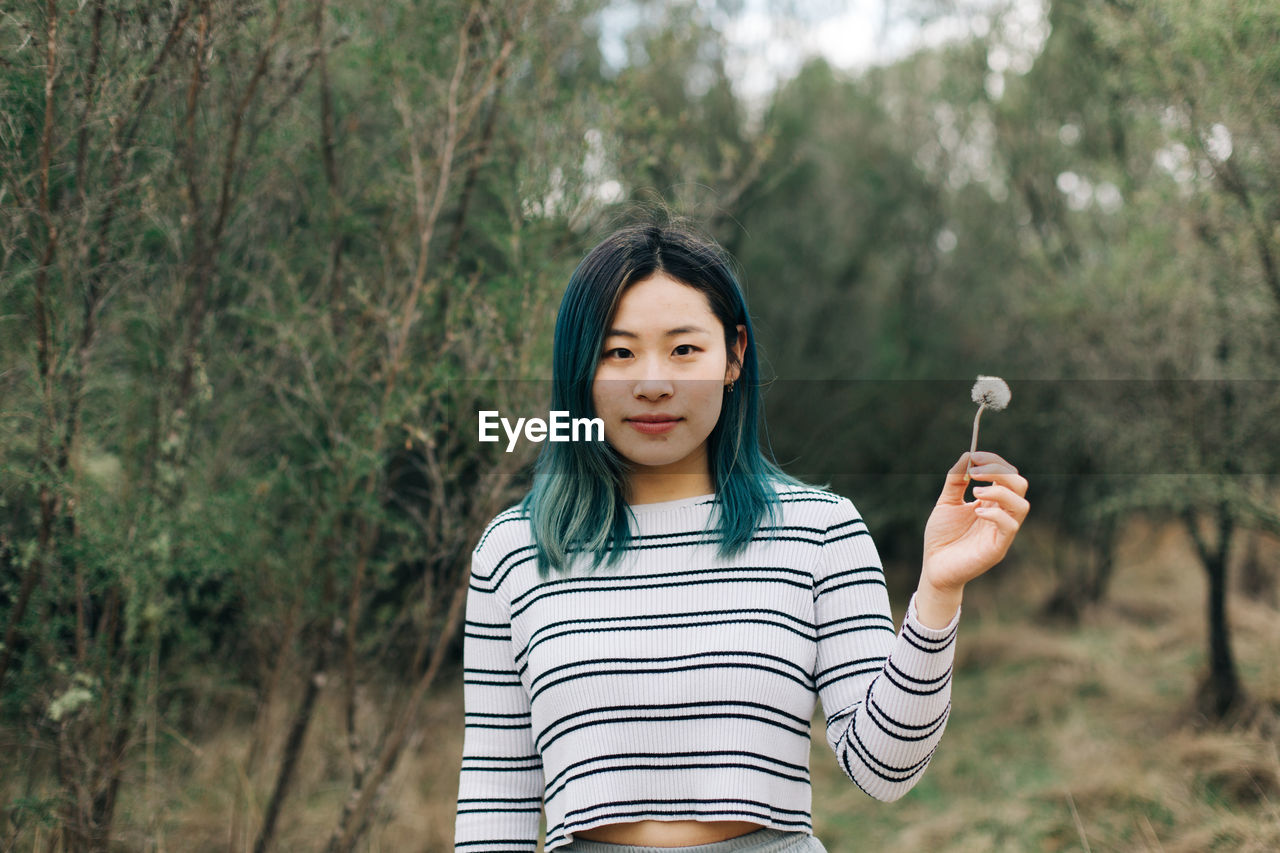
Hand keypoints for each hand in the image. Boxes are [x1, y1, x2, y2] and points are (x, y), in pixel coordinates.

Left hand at [921, 450, 1029, 593]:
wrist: (933, 567)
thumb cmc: (941, 537)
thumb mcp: (946, 502)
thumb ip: (956, 480)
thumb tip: (967, 455)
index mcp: (991, 502)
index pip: (1007, 475)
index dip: (994, 462)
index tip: (974, 456)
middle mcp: (1001, 514)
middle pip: (1020, 485)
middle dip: (1000, 472)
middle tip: (976, 471)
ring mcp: (1002, 531)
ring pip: (1021, 505)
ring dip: (1000, 492)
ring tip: (975, 491)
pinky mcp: (998, 547)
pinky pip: (1010, 527)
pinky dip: (996, 514)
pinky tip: (976, 512)